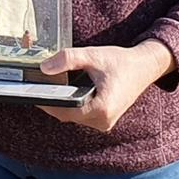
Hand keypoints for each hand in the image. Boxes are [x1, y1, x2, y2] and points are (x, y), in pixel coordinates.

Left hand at [38, 40, 174, 131]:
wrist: (145, 66)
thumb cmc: (122, 62)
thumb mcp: (94, 56)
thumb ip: (69, 59)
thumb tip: (45, 68)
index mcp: (101, 109)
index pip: (65, 111)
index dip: (48, 102)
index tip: (34, 93)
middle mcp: (103, 122)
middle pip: (68, 115)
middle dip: (54, 102)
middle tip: (40, 87)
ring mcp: (104, 123)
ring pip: (74, 116)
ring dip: (64, 103)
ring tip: (52, 88)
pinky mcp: (105, 119)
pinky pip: (82, 114)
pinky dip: (74, 104)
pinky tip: (68, 91)